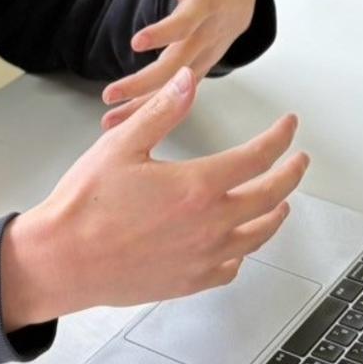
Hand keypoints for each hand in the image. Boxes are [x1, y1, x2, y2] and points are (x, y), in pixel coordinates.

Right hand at [0, 66, 306, 327]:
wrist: (63, 260)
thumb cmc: (86, 204)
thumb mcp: (122, 145)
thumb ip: (163, 112)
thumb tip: (188, 81)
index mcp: (198, 186)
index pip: (257, 156)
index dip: (279, 137)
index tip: (288, 126)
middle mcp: (211, 224)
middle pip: (270, 196)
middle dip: (291, 174)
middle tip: (299, 160)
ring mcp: (204, 257)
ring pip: (258, 235)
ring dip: (276, 214)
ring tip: (281, 201)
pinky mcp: (189, 281)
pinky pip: (231, 267)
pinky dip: (242, 252)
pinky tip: (238, 244)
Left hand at [100, 0, 257, 130]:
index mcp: (207, 4)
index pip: (186, 22)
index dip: (164, 32)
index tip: (138, 41)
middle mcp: (208, 35)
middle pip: (178, 64)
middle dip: (145, 83)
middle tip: (112, 93)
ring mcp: (206, 57)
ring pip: (177, 88)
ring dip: (145, 106)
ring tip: (111, 119)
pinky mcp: (200, 71)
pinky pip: (177, 95)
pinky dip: (153, 111)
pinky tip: (126, 121)